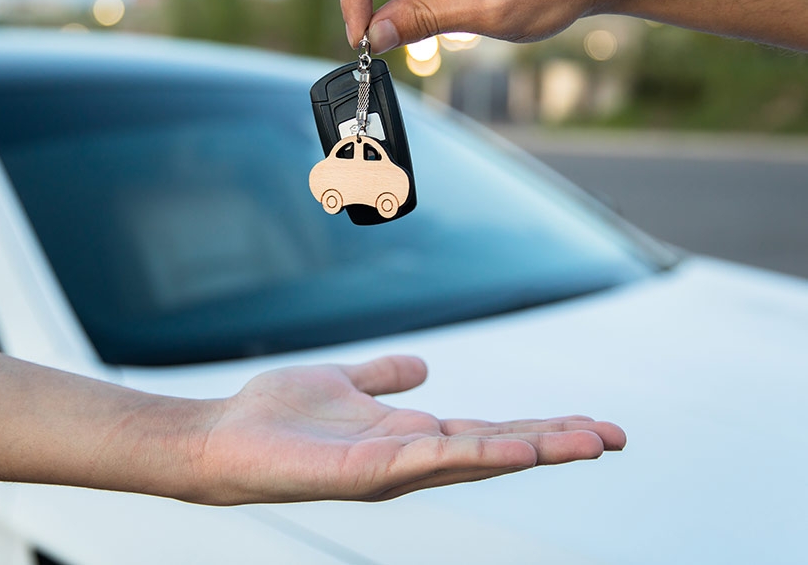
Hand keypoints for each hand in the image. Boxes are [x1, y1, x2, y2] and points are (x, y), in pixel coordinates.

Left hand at [190, 355, 625, 503]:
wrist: (223, 438)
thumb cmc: (279, 416)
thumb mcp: (344, 382)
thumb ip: (383, 376)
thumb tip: (424, 367)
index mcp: (412, 438)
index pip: (490, 430)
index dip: (540, 428)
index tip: (591, 424)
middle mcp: (412, 460)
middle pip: (498, 448)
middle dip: (556, 443)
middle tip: (617, 437)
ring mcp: (393, 472)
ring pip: (477, 458)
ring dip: (533, 449)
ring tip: (588, 442)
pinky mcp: (366, 473)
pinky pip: (427, 462)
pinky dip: (474, 453)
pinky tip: (512, 446)